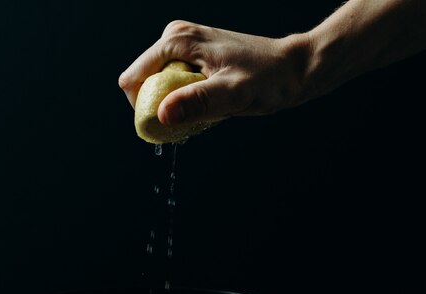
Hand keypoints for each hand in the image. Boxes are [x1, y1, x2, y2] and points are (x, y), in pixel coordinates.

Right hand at [118, 20, 312, 126]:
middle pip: (143, 83)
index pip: (133, 80)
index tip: (174, 124)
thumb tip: (162, 114)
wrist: (292, 69)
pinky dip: (186, 100)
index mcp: (177, 40)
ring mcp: (183, 45)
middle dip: (162, 107)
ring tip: (209, 106)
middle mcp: (174, 37)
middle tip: (198, 115)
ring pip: (157, 86)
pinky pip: (172, 84)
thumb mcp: (233, 94)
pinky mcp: (191, 55)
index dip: (146, 109)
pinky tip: (210, 102)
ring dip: (176, 105)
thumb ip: (197, 102)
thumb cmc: (267, 79)